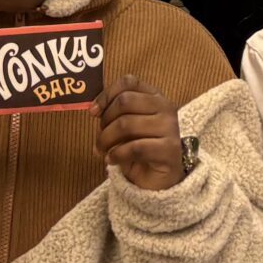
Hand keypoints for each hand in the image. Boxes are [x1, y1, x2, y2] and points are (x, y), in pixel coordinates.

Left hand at [98, 73, 185, 191]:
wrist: (159, 180)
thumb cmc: (140, 149)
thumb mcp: (125, 126)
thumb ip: (113, 113)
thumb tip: (93, 109)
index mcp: (154, 96)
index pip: (129, 82)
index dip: (107, 94)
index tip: (93, 112)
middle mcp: (165, 107)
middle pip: (125, 101)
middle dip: (105, 121)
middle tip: (100, 139)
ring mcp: (169, 128)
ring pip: (127, 124)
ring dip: (106, 140)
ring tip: (102, 151)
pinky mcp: (169, 150)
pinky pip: (135, 147)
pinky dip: (117, 154)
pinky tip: (111, 160)